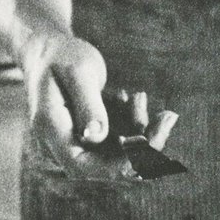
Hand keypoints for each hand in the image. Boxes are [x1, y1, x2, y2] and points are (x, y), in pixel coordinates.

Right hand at [19, 31, 174, 180]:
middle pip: (105, 164)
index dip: (116, 167)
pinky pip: (119, 139)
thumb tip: (97, 137)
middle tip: (169, 117)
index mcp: (51, 129)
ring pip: (117, 151)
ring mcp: (77, 142)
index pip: (81, 166)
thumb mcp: (78, 72)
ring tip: (138, 98)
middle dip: (142, 145)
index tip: (148, 148)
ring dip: (139, 129)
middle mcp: (61, 143)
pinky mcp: (91, 136)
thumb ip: (87, 103)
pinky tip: (131, 99)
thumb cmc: (62, 56)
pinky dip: (132, 123)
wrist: (50, 52)